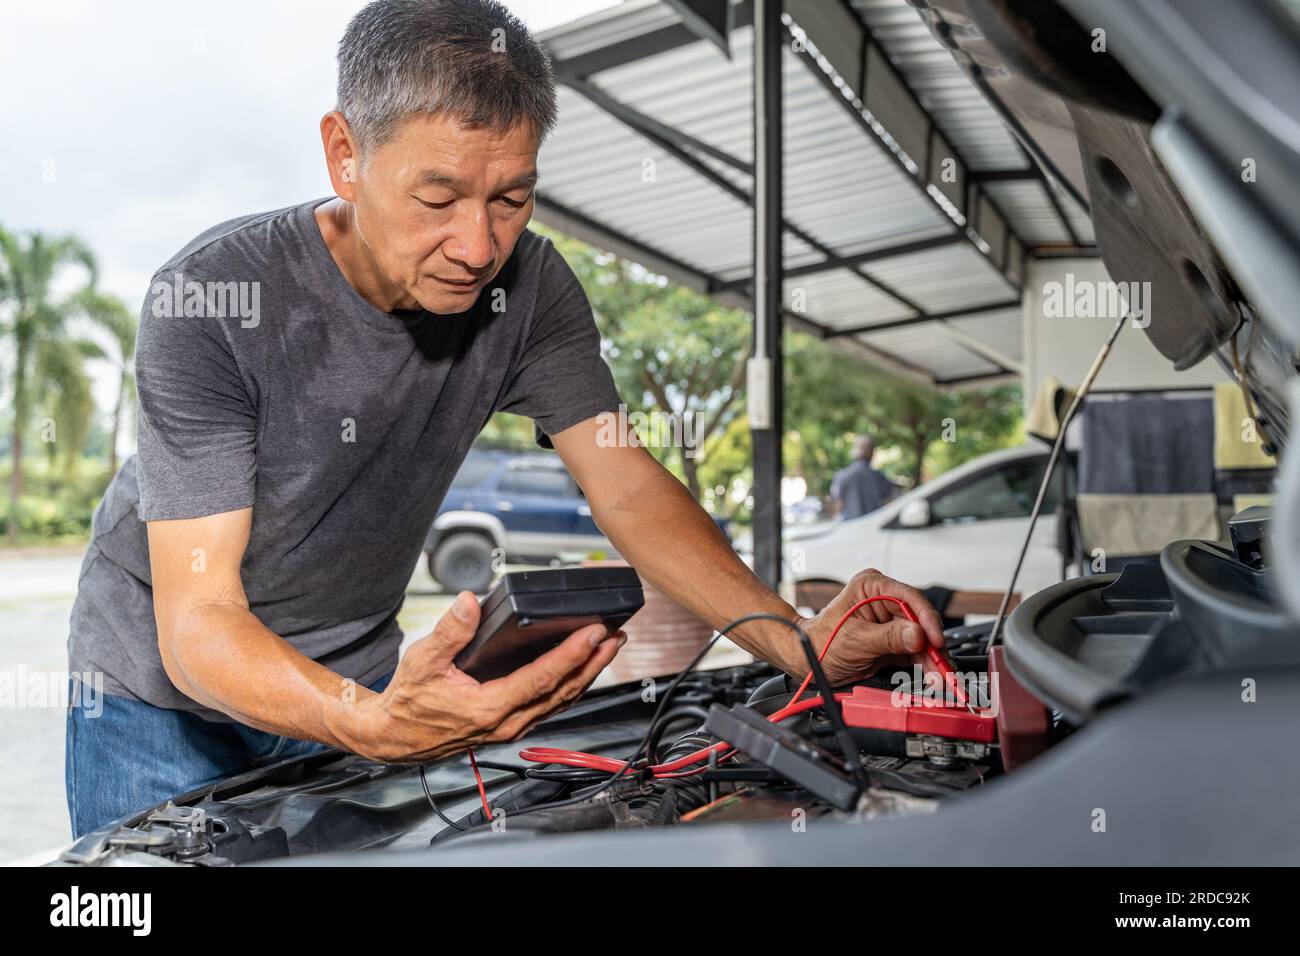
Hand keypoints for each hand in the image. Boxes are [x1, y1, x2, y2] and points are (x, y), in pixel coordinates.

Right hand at [337, 590, 624, 762]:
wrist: (394, 737)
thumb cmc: (408, 702)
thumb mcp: (421, 661)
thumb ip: (449, 632)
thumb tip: (469, 603)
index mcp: (488, 708)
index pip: (541, 678)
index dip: (572, 655)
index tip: (594, 633)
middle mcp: (506, 722)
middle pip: (562, 691)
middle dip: (593, 663)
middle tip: (615, 637)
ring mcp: (510, 727)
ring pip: (560, 701)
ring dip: (587, 674)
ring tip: (608, 649)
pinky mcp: (510, 725)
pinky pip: (549, 706)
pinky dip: (571, 686)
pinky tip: (582, 670)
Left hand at [792, 569, 945, 685]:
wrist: (807, 660)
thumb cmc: (820, 642)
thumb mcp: (855, 640)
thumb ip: (888, 638)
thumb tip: (918, 635)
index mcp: (872, 587)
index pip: (909, 598)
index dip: (926, 619)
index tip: (935, 639)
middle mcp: (884, 600)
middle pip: (920, 620)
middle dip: (933, 644)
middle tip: (944, 665)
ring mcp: (889, 621)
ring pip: (920, 638)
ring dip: (932, 658)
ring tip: (942, 676)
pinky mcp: (892, 640)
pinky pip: (914, 651)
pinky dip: (924, 664)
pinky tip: (933, 676)